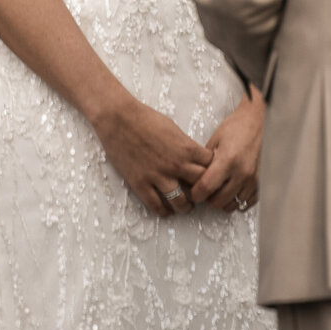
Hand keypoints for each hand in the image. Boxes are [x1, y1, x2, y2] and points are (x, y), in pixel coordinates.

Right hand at [92, 92, 213, 218]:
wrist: (118, 118)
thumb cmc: (145, 118)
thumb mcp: (173, 129)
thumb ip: (185, 145)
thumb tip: (193, 158)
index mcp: (187, 149)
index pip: (211, 167)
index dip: (212, 171)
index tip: (209, 175)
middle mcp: (176, 165)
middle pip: (201, 186)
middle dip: (203, 190)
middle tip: (200, 193)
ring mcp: (158, 176)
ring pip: (181, 202)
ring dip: (185, 206)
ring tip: (185, 205)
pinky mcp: (141, 184)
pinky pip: (157, 206)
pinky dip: (164, 211)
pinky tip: (166, 210)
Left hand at [189, 91, 262, 212]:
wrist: (258, 121)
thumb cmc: (237, 126)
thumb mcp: (215, 139)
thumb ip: (205, 161)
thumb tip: (195, 177)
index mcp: (227, 160)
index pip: (206, 187)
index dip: (196, 194)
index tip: (193, 192)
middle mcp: (242, 172)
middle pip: (218, 201)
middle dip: (208, 198)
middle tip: (206, 190)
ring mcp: (253, 179)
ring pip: (233, 205)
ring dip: (223, 200)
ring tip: (220, 188)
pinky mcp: (261, 182)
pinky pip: (247, 202)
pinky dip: (238, 199)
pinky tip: (233, 189)